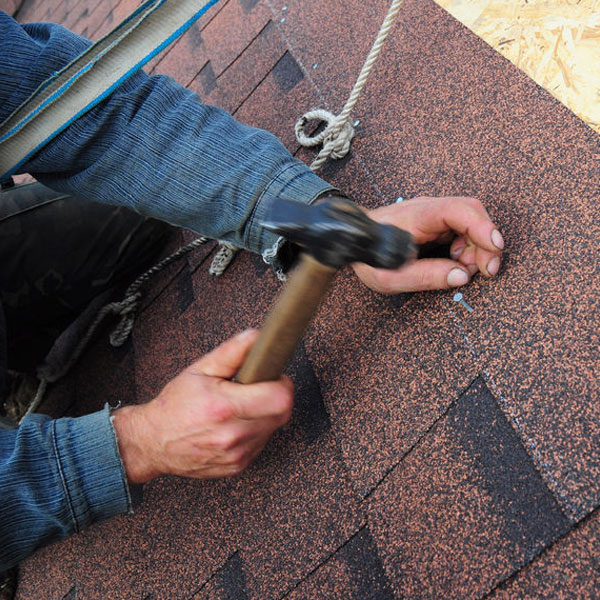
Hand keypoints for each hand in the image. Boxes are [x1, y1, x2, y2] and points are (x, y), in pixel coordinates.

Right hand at [112, 330, 292, 483]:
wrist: (153, 443)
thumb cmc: (175, 405)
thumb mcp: (199, 370)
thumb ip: (231, 351)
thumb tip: (256, 336)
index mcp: (224, 407)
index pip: (280, 398)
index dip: (281, 383)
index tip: (272, 376)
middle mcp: (233, 435)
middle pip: (282, 413)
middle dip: (276, 396)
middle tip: (258, 388)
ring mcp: (237, 454)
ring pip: (274, 428)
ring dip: (266, 414)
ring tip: (242, 406)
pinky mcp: (238, 466)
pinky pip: (262, 443)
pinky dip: (255, 431)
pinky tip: (236, 424)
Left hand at [352, 196, 503, 293]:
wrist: (354, 241)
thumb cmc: (369, 256)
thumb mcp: (391, 276)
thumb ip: (425, 276)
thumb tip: (461, 276)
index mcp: (417, 216)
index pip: (458, 210)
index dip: (481, 226)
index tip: (495, 247)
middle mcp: (429, 209)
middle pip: (472, 214)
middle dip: (486, 242)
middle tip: (486, 271)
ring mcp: (434, 213)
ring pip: (471, 222)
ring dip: (477, 248)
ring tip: (462, 270)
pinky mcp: (437, 222)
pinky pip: (463, 230)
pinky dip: (468, 248)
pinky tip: (455, 263)